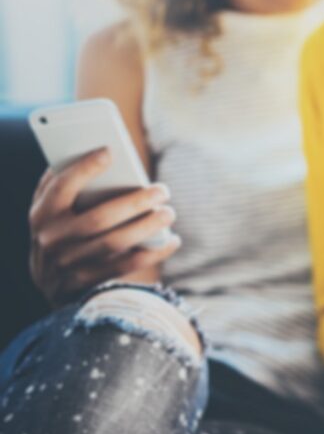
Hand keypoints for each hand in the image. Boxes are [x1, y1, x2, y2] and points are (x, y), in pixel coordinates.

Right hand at [29, 149, 179, 305]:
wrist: (49, 281)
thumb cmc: (60, 229)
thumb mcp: (51, 209)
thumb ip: (65, 185)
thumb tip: (100, 155)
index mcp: (41, 214)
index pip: (61, 187)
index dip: (84, 169)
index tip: (109, 152)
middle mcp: (52, 239)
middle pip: (98, 219)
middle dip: (134, 203)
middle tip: (162, 190)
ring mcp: (69, 263)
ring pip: (114, 243)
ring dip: (147, 227)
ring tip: (169, 212)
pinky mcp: (88, 282)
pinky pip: (126, 266)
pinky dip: (153, 253)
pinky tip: (172, 240)